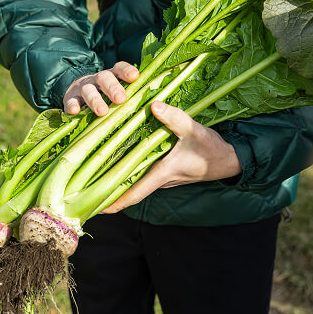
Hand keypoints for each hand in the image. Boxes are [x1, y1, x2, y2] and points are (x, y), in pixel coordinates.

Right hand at [63, 62, 138, 115]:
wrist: (76, 92)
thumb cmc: (105, 96)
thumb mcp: (118, 92)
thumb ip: (133, 94)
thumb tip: (157, 103)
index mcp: (112, 76)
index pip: (119, 68)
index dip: (126, 71)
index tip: (135, 76)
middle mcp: (97, 79)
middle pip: (104, 78)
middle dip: (113, 88)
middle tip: (121, 99)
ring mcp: (83, 88)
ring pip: (89, 90)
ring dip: (95, 100)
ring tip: (102, 112)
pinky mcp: (70, 98)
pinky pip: (70, 101)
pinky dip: (72, 105)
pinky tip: (74, 112)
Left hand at [102, 101, 240, 212]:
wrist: (229, 159)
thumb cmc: (211, 149)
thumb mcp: (194, 130)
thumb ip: (174, 117)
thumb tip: (153, 105)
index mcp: (162, 173)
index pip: (133, 193)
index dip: (113, 202)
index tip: (95, 208)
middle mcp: (159, 179)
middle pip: (128, 189)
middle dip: (107, 191)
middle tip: (83, 190)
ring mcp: (162, 177)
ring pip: (134, 181)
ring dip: (116, 180)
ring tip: (93, 173)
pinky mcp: (166, 172)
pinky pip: (142, 174)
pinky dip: (128, 171)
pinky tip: (117, 159)